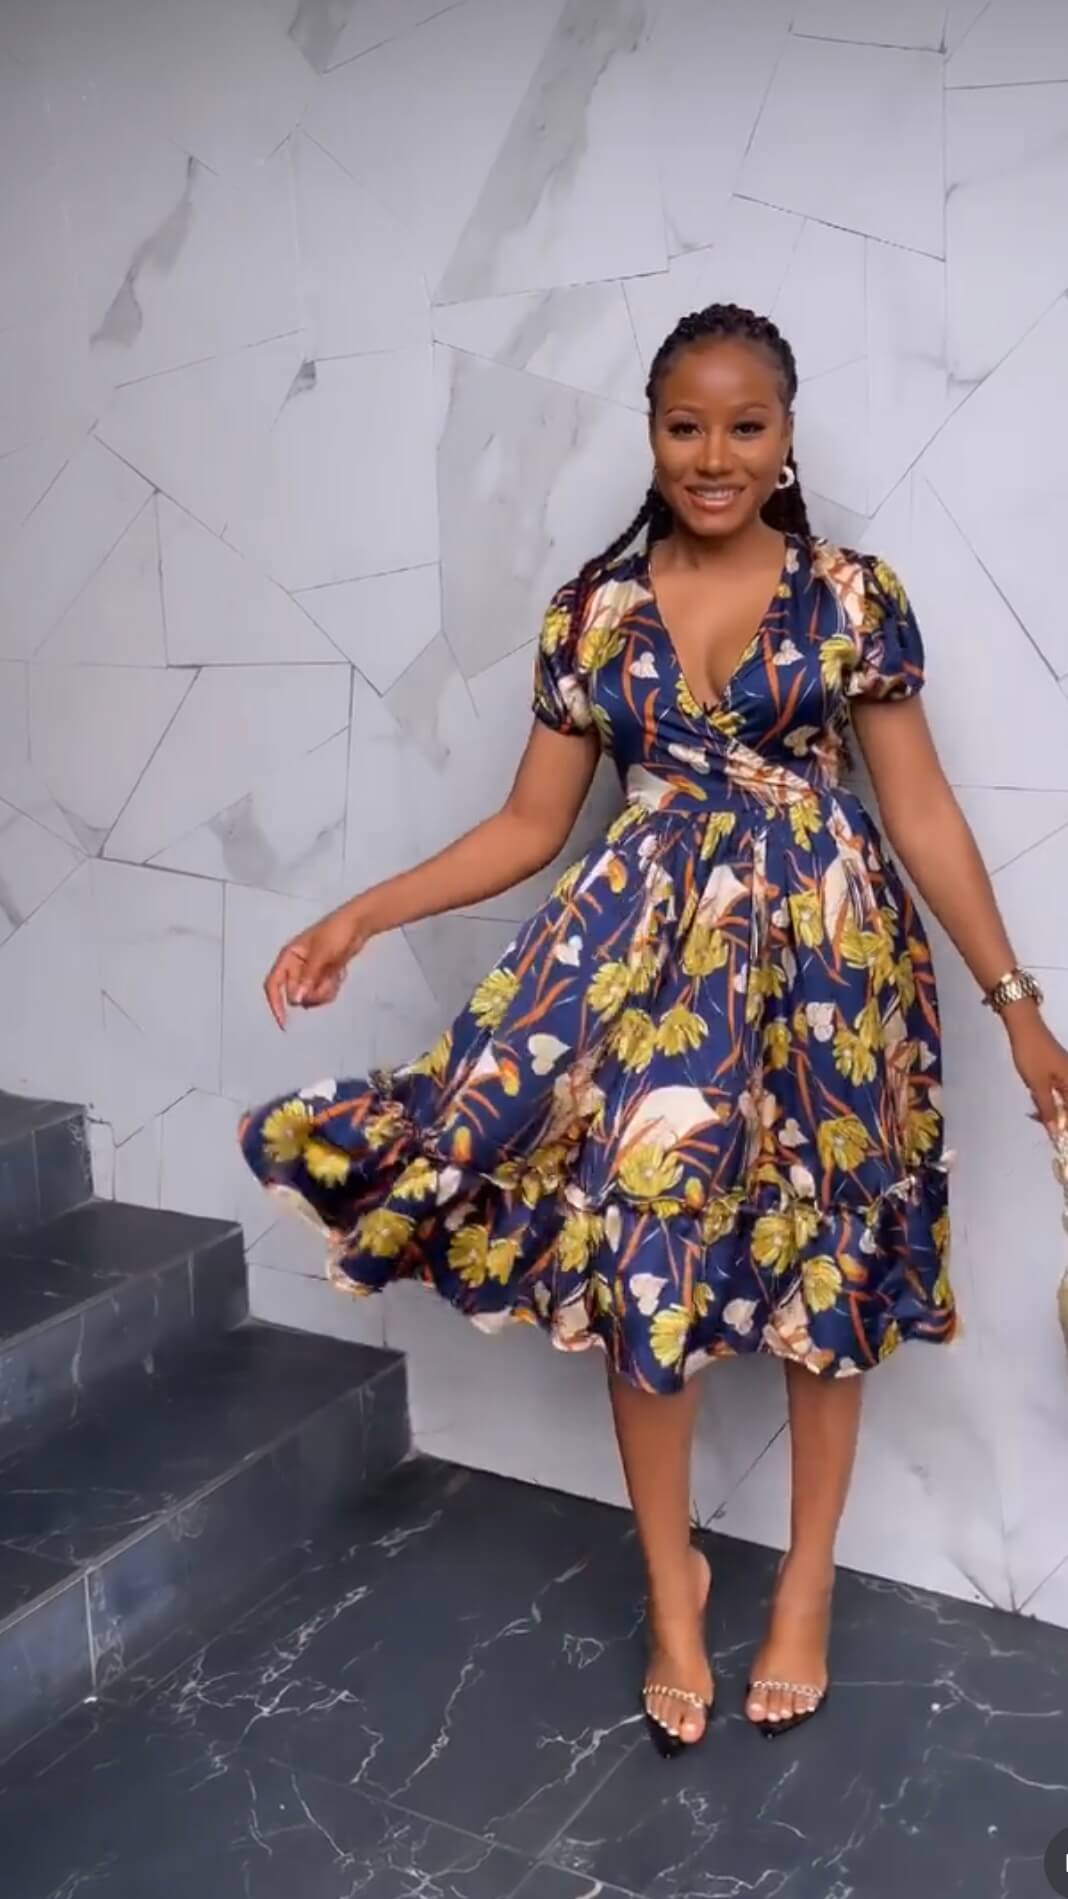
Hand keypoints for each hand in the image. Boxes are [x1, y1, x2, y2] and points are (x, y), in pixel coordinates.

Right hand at [263, 898, 376, 1028]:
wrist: (357, 926)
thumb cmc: (336, 933)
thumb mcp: (321, 954)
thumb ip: (308, 978)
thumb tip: (296, 999)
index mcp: (288, 958)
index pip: (273, 985)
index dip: (275, 1004)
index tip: (283, 1022)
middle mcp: (295, 967)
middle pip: (295, 995)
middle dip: (311, 994)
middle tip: (327, 982)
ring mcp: (309, 974)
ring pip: (310, 997)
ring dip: (323, 993)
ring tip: (335, 976)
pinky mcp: (322, 977)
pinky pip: (322, 994)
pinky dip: (331, 989)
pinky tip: (339, 975)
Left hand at [1006, 1008, 1067, 1135]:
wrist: (1025, 1027)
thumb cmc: (1032, 1055)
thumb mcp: (1037, 1085)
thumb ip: (1047, 1109)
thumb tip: (1056, 1131)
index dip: (1066, 1126)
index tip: (1058, 1139)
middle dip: (1056, 1117)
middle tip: (1038, 1119)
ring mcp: (1066, 1074)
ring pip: (1062, 1099)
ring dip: (1049, 1107)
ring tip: (1035, 1111)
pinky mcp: (1057, 1070)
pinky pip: (1056, 1090)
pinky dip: (1046, 1097)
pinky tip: (1035, 1098)